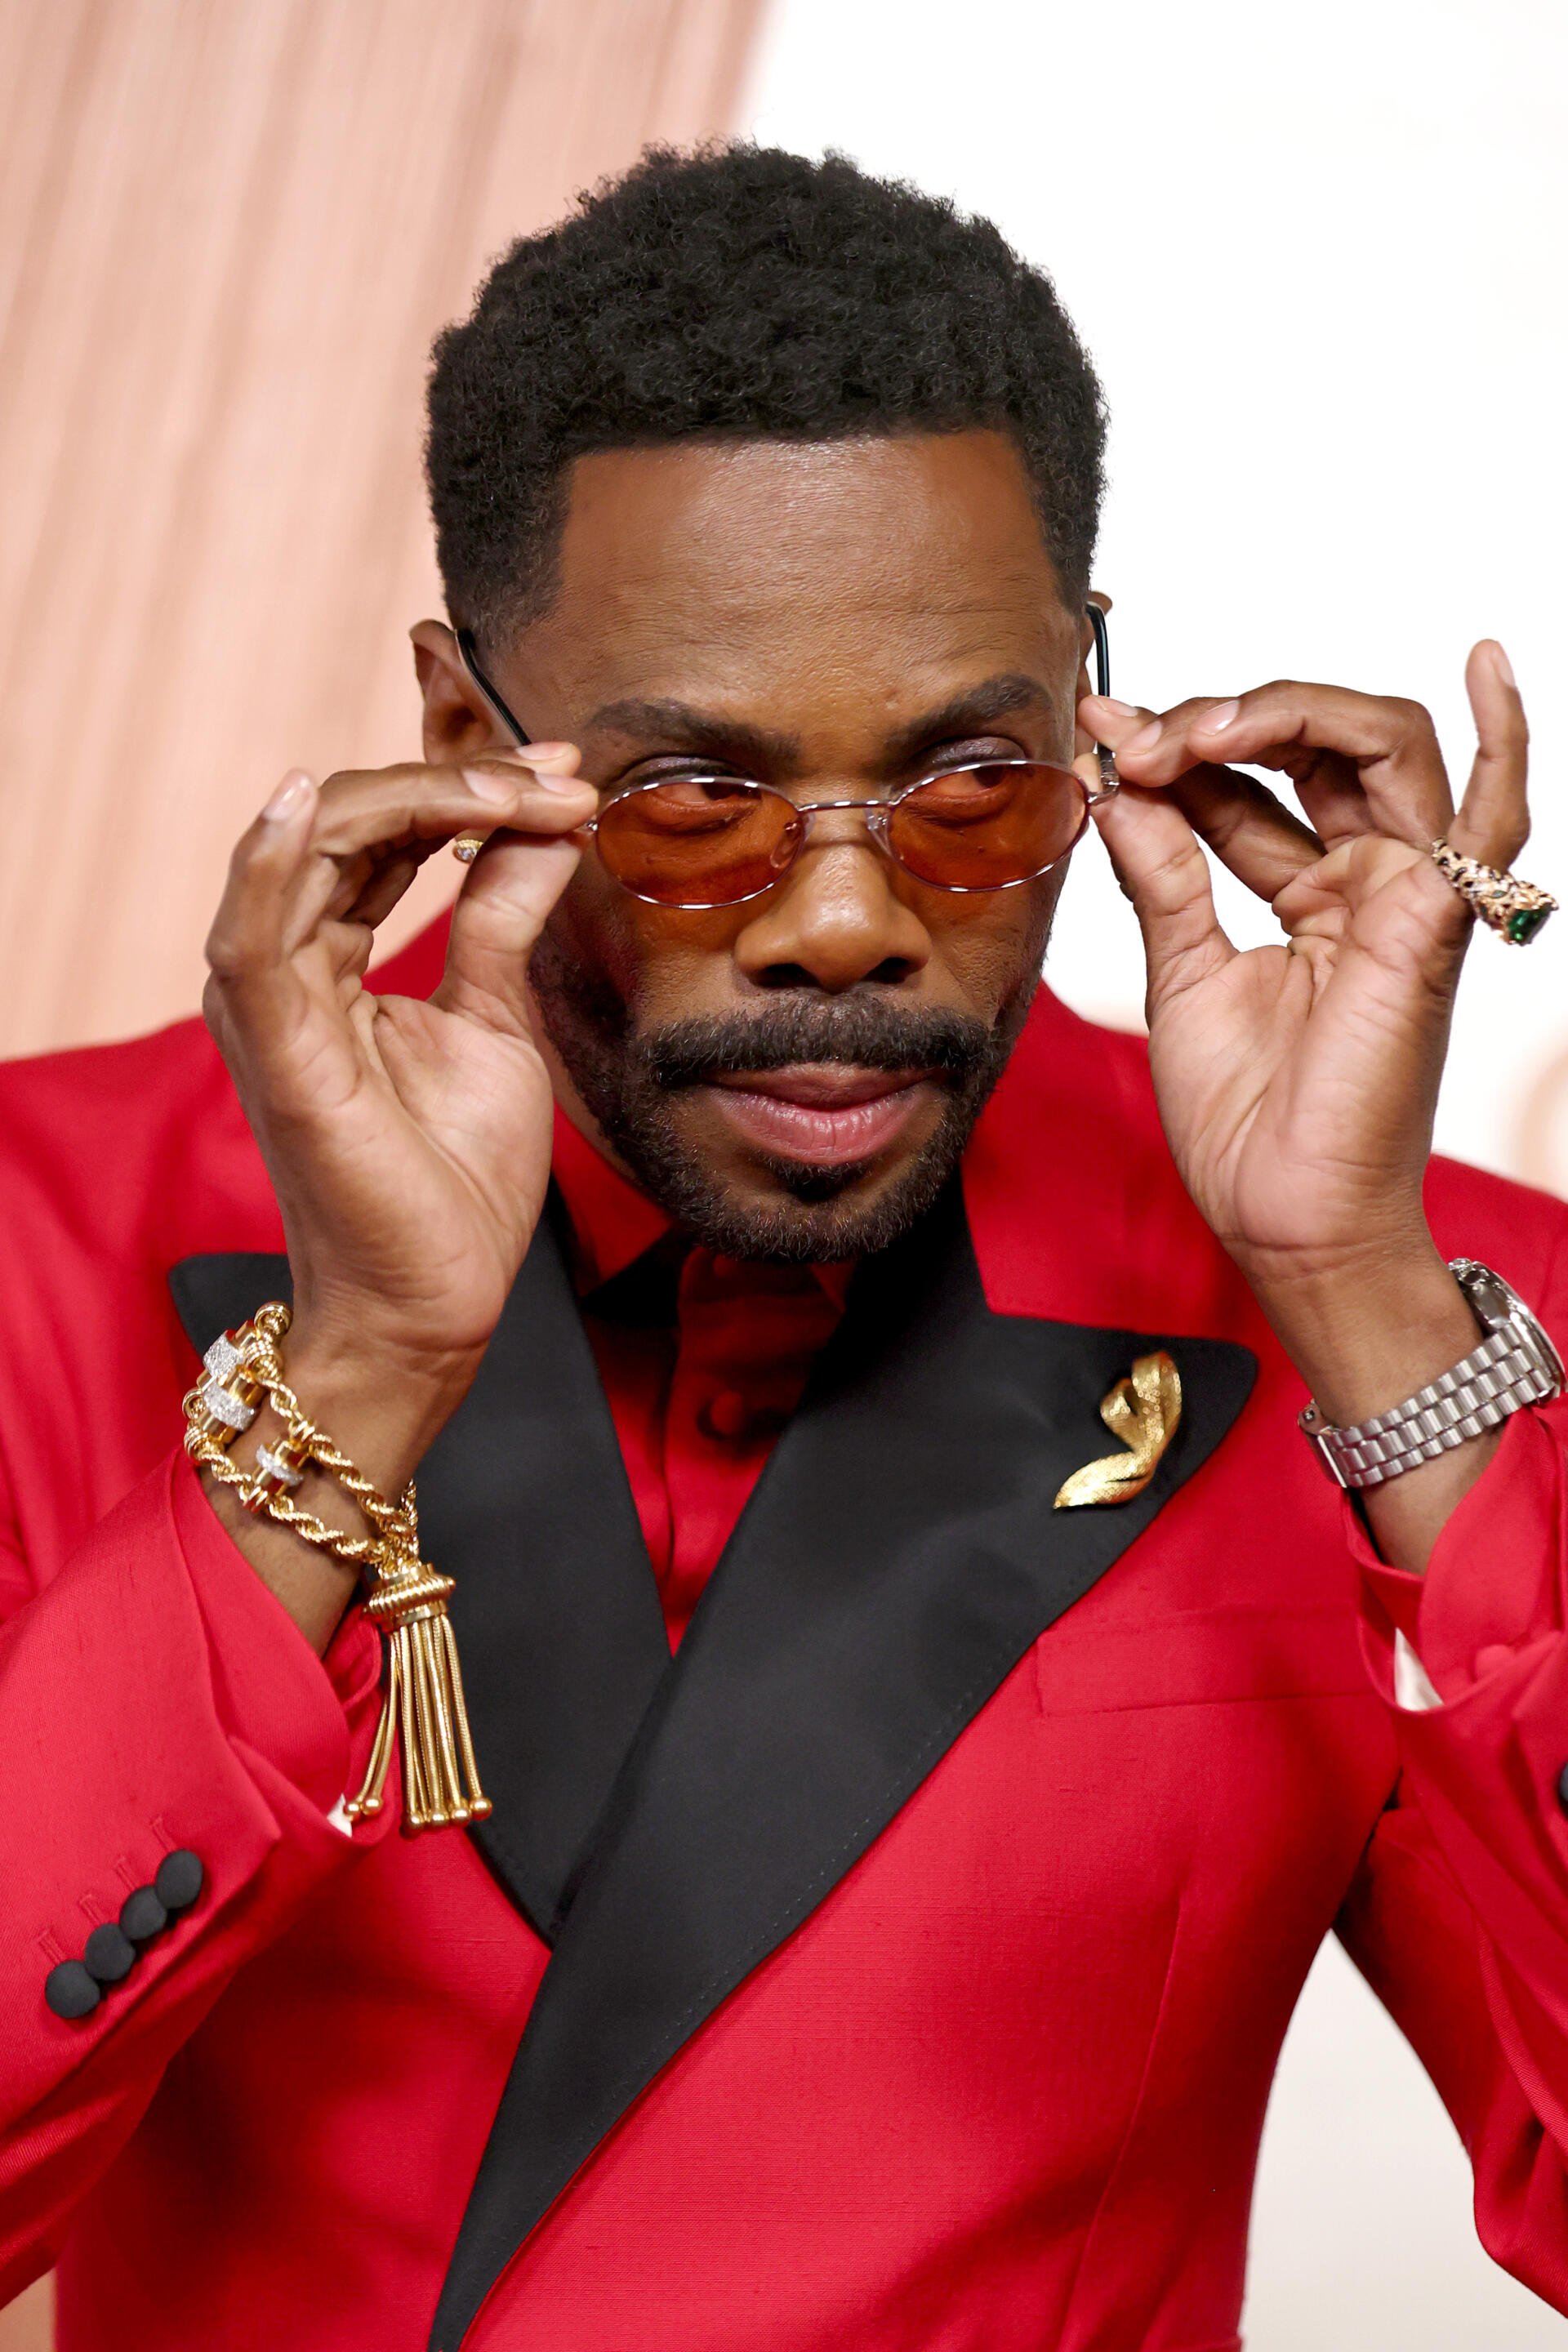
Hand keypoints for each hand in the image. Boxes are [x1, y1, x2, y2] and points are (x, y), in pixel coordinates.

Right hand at [203, 745, 595, 1496]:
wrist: (438, 1300)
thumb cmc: (456, 1178)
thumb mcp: (498, 1016)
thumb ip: (504, 914)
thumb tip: (549, 823)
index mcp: (328, 958)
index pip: (384, 832)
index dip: (470, 786)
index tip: (567, 774)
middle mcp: (286, 967)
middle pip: (349, 823)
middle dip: (459, 783)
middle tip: (559, 779)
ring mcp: (271, 1004)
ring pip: (310, 850)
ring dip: (413, 800)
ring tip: (509, 788)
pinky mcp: (276, 1049)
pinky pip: (251, 936)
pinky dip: (273, 857)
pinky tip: (306, 800)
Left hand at [1076, 646, 1533, 1570]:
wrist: (1282, 1218)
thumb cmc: (1247, 1123)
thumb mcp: (1181, 973)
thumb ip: (1162, 873)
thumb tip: (1116, 783)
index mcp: (1308, 895)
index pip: (1243, 783)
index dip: (1174, 746)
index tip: (1100, 732)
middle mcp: (1364, 882)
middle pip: (1312, 744)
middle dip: (1220, 721)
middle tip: (1142, 740)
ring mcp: (1407, 895)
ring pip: (1379, 746)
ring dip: (1287, 712)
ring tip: (1203, 727)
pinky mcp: (1433, 921)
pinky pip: (1493, 815)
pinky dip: (1503, 734)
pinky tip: (1487, 660)